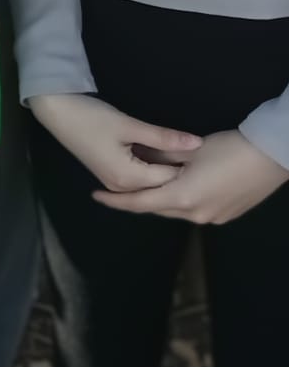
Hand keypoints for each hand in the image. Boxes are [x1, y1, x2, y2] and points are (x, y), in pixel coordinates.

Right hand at [29, 91, 200, 192]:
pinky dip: (154, 169)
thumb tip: (197, 143)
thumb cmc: (92, 118)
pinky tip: (166, 157)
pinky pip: (140, 179)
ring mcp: (114, 182)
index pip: (170, 180)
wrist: (58, 112)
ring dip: (167, 171)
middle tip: (201, 156)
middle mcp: (121, 187)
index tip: (207, 154)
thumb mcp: (130, 125)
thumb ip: (164, 137)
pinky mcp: (111, 174)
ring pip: (151, 183)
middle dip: (180, 173)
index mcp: (128, 178)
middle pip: (161, 186)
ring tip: (188, 156)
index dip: (190, 168)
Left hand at [93, 127, 288, 224]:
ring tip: (148, 182)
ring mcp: (212, 218)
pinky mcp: (225, 216)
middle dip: (139, 198)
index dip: (116, 201)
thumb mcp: (189, 149)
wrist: (272, 157)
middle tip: (119, 186)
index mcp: (181, 198)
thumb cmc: (229, 148)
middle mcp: (194, 214)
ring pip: (175, 210)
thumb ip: (161, 156)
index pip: (139, 203)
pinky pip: (193, 210)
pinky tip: (178, 185)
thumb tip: (140, 157)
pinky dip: (180, 199)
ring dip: (161, 198)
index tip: (96, 196)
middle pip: (157, 208)